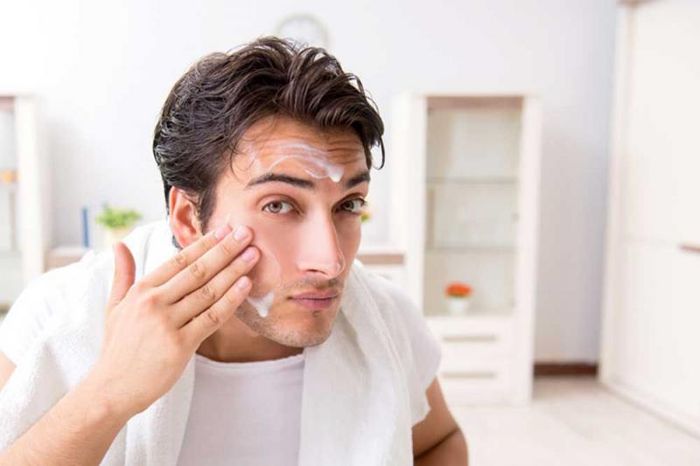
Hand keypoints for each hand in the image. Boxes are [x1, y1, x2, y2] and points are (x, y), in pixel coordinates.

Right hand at [88, 223, 258, 416]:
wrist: (112, 388)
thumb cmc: (118, 347)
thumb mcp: (114, 306)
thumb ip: (123, 274)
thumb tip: (119, 244)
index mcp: (141, 290)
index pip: (179, 260)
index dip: (205, 244)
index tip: (225, 229)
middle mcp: (154, 303)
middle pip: (197, 271)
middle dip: (225, 250)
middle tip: (246, 233)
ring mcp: (167, 324)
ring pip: (208, 291)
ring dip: (234, 271)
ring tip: (253, 255)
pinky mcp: (180, 345)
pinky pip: (212, 317)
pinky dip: (231, 300)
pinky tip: (245, 285)